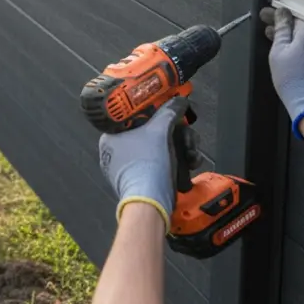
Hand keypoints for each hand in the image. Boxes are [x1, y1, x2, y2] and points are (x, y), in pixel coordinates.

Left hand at [98, 96, 190, 229]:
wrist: (151, 202)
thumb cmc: (147, 165)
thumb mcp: (160, 131)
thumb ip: (169, 112)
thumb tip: (178, 101)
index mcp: (111, 137)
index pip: (134, 117)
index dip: (155, 113)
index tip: (170, 112)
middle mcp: (118, 152)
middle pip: (152, 132)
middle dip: (176, 134)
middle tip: (187, 135)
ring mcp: (130, 167)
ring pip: (160, 148)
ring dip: (181, 149)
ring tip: (191, 154)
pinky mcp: (144, 180)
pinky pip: (161, 163)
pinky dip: (177, 162)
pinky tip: (190, 163)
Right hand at [261, 6, 303, 137]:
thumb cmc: (296, 81)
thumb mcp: (278, 52)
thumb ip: (281, 28)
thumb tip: (281, 13)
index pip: (293, 12)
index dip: (277, 14)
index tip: (267, 17)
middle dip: (288, 26)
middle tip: (272, 32)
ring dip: (300, 36)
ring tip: (283, 46)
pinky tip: (300, 54)